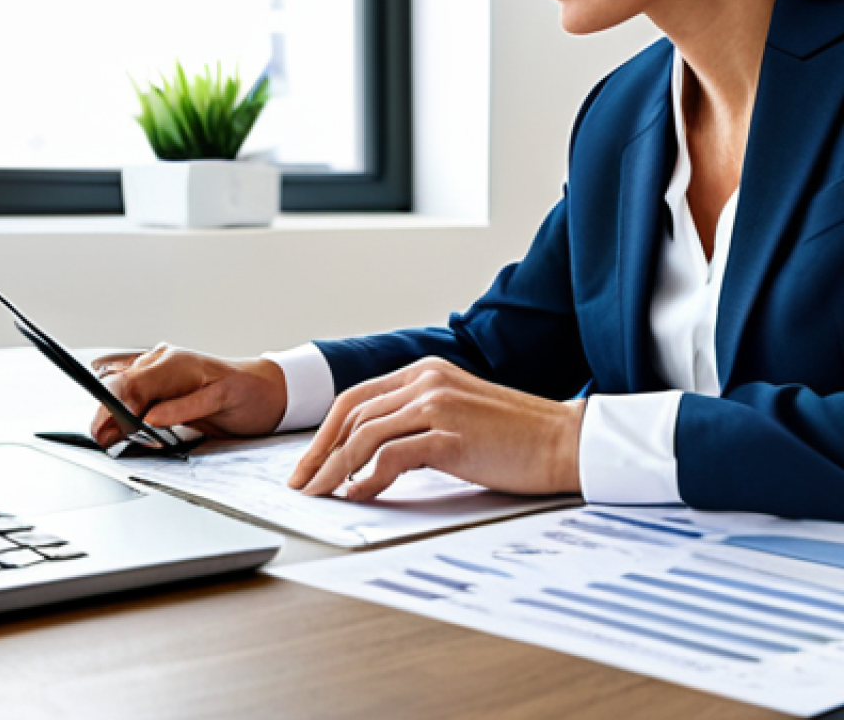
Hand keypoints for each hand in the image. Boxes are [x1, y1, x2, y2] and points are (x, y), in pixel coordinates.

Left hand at [89, 345, 286, 447]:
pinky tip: (154, 419)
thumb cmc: (218, 398)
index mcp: (162, 363)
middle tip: (100, 433)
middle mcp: (176, 361)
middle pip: (133, 381)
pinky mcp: (224, 388)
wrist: (267, 390)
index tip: (95, 428)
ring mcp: (201, 373)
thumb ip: (145, 414)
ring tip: (119, 426)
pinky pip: (193, 399)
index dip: (104, 405)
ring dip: (134, 408)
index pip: (123, 381)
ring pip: (157, 385)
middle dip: (112, 408)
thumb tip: (108, 431)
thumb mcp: (177, 408)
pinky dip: (172, 410)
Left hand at [287, 357, 584, 500]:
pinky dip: (368, 478)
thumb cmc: (515, 436)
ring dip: (334, 469)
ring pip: (364, 434)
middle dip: (319, 451)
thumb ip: (416, 422)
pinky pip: (392, 456)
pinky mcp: (450, 434)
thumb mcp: (457, 414)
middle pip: (351, 413)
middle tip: (301, 482)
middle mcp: (425, 379)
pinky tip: (358, 496)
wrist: (565, 441)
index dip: (326, 431)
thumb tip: (370, 456)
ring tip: (319, 496)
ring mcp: (437, 404)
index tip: (310, 461)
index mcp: (424, 371)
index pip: (357, 397)